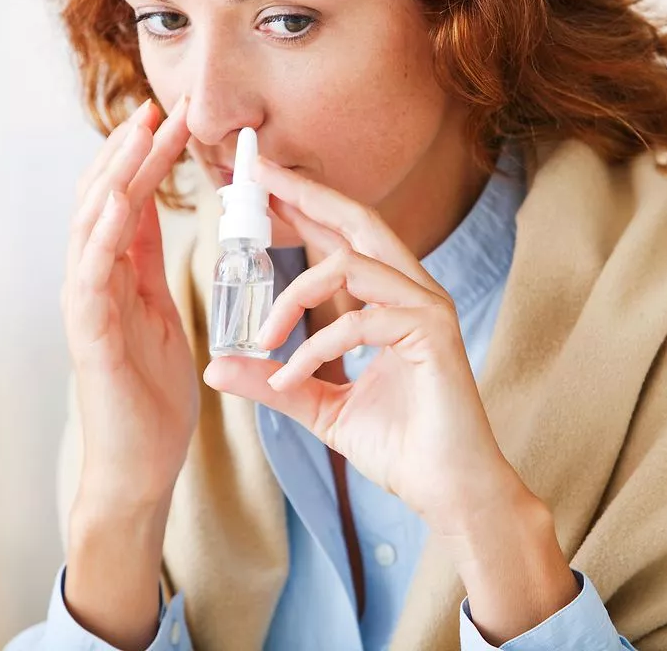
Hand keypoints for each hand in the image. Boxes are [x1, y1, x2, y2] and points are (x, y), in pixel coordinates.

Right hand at [62, 94, 196, 510]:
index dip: (148, 155)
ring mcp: (86, 305)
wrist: (139, 465)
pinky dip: (105, 234)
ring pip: (92, 225)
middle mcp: (92, 280)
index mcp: (115, 273)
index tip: (174, 114)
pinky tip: (123, 200)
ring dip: (118, 175)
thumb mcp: (157, 310)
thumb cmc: (151, 393)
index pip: (129, 198)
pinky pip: (91, 275)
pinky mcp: (89, 336)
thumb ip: (147, 260)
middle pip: (106, 197)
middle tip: (163, 103)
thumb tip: (150, 206)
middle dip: (133, 149)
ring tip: (142, 133)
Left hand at [201, 155, 518, 534]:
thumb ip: (275, 382)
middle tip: (257, 174)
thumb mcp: (320, 406)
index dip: (303, 206)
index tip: (259, 186)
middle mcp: (413, 292)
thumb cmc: (399, 445)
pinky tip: (289, 376)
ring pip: (351, 264)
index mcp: (390, 300)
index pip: (343, 237)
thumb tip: (216, 366)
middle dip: (306, 194)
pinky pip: (361, 321)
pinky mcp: (433, 335)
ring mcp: (427, 309)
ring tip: (265, 335)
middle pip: (359, 220)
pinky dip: (316, 347)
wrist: (449, 491)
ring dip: (296, 293)